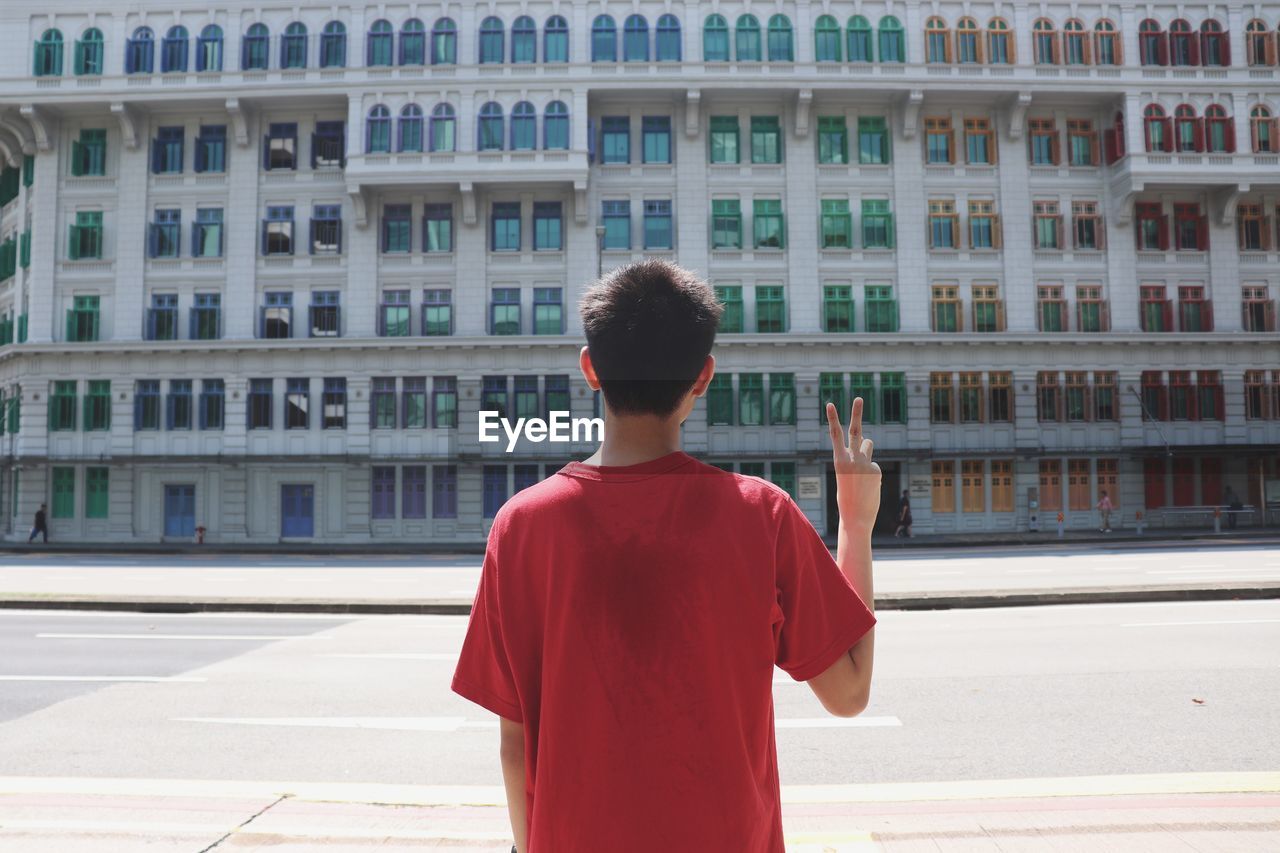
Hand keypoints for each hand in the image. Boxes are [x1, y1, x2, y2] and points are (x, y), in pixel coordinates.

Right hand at [826, 398, 881, 534]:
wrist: (856, 516)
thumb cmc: (846, 497)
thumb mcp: (845, 475)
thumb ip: (854, 457)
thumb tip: (868, 444)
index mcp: (838, 460)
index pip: (835, 434)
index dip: (832, 418)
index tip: (830, 403)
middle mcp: (852, 458)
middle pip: (856, 430)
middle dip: (856, 413)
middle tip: (858, 398)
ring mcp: (865, 463)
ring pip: (868, 445)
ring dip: (866, 450)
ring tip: (861, 471)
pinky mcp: (876, 470)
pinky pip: (874, 465)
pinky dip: (872, 474)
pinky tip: (868, 487)